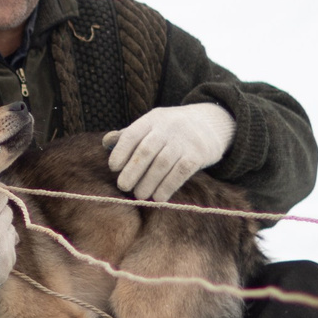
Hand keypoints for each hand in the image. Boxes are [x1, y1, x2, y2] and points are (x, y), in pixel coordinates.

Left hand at [103, 102, 235, 200]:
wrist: (211, 123)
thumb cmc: (173, 129)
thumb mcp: (153, 124)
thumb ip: (130, 135)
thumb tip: (105, 143)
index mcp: (152, 119)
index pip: (132, 134)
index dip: (120, 151)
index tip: (113, 167)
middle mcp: (168, 127)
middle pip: (146, 150)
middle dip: (132, 170)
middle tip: (123, 186)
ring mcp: (184, 140)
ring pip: (162, 163)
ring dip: (148, 182)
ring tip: (140, 195)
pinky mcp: (198, 154)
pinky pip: (181, 172)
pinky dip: (168, 187)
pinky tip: (159, 198)